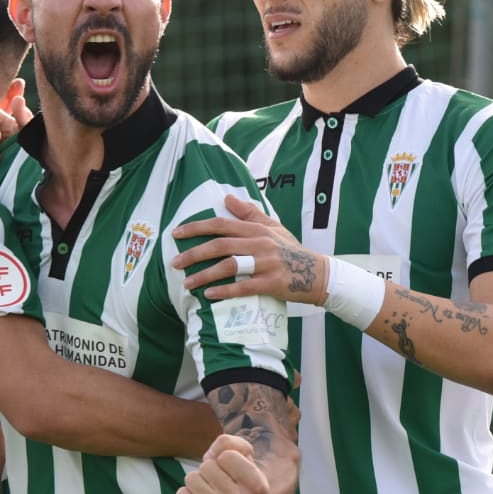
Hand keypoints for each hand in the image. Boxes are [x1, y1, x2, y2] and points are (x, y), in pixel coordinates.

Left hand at [171, 194, 327, 304]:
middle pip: (220, 245)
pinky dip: (225, 291)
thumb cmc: (291, 251)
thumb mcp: (273, 227)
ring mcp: (266, 264)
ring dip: (205, 275)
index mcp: (257, 229)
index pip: (222, 224)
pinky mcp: (271, 283)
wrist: (317, 274)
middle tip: (175, 262)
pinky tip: (209, 295)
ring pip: (229, 266)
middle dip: (194, 253)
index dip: (197, 228)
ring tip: (187, 283)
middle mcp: (260, 243)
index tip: (177, 234)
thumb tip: (227, 198)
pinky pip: (243, 287)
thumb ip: (249, 213)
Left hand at [175, 434, 274, 493]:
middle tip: (219, 483)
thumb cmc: (233, 479)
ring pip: (192, 478)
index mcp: (258, 487)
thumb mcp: (239, 456)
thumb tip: (214, 453)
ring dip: (198, 482)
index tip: (232, 473)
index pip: (227, 455)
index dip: (225, 459)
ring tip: (210, 493)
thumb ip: (230, 443)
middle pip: (207, 466)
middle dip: (210, 471)